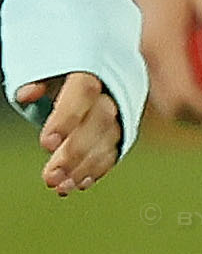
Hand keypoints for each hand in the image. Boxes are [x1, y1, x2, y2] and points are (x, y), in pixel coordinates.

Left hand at [17, 72, 121, 192]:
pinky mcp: (123, 127)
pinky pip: (116, 149)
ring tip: (61, 186)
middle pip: (100, 120)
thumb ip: (39, 80)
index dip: (67, 118)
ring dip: (85, 166)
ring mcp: (121, 109)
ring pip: (110, 139)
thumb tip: (26, 93)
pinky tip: (80, 182)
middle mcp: (113, 89)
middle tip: (51, 176)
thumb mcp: (51, 69)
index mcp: (93, 69)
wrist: (99, 67)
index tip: (48, 143)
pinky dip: (98, 168)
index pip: (84, 91)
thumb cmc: (67, 70)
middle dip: (75, 152)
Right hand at [130, 0, 201, 123]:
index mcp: (162, 43)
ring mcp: (135, 48)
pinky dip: (177, 93)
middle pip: (170, 106)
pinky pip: (153, 82)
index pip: (187, 98)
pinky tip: (200, 88)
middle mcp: (142, 52)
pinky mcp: (137, 42)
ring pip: (159, 97)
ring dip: (190, 107)